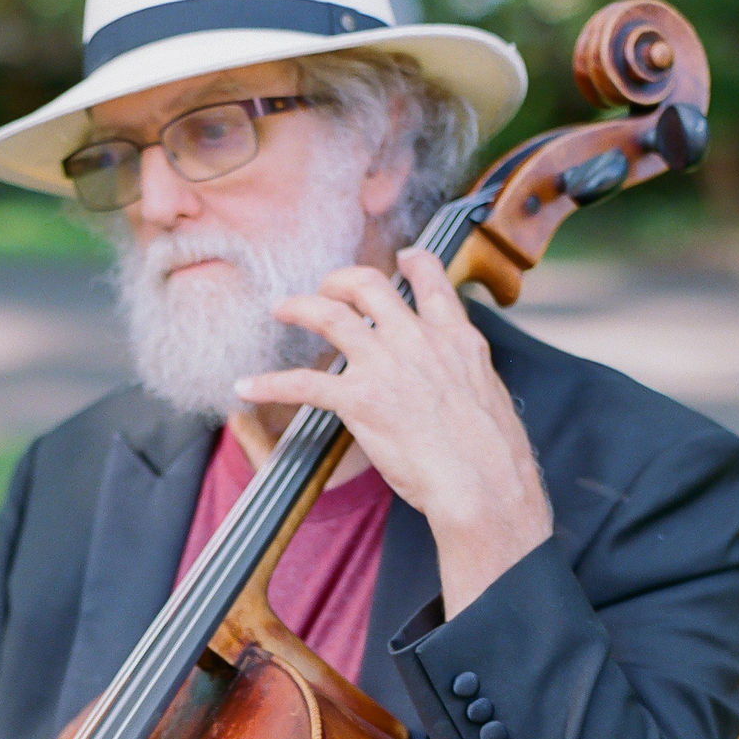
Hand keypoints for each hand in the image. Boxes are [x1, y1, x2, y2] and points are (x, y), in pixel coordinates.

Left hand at [236, 247, 551, 616]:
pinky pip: (303, 383)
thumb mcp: (489, 393)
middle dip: (341, 279)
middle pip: (370, 285)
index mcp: (454, 337)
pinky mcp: (360, 400)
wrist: (482, 481)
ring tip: (282, 308)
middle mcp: (416, 340)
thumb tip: (460, 381)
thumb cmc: (491, 454)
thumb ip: (464, 374)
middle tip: (326, 287)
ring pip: (331, 316)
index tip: (401, 257)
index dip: (411, 262)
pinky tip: (247, 386)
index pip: (430, 278)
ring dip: (301, 306)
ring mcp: (385, 366)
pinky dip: (269, 383)